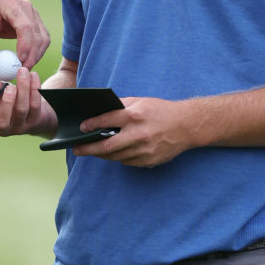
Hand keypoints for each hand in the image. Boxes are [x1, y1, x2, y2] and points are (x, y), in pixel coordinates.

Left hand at [0, 0, 49, 68]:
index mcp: (11, 4)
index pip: (25, 26)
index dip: (25, 44)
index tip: (19, 60)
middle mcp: (26, 7)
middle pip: (36, 34)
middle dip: (32, 54)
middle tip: (22, 70)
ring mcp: (33, 13)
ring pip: (43, 37)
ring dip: (37, 54)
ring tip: (24, 68)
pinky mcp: (35, 21)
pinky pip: (42, 38)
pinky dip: (38, 51)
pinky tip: (28, 61)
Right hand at [0, 68, 56, 136]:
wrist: (28, 113)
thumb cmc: (4, 101)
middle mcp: (2, 129)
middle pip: (2, 121)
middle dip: (6, 102)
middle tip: (10, 86)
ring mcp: (19, 127)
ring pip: (21, 110)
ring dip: (23, 88)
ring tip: (23, 71)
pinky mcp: (34, 122)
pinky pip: (35, 104)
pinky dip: (34, 88)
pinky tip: (33, 75)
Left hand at [71, 97, 199, 166]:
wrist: (187, 125)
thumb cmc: (161, 111)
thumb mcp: (140, 102)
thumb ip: (120, 107)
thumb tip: (99, 113)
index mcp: (135, 116)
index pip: (106, 121)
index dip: (91, 125)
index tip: (82, 128)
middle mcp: (138, 134)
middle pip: (106, 146)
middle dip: (88, 149)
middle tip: (77, 149)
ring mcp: (144, 150)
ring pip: (115, 157)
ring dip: (102, 154)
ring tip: (93, 151)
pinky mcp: (149, 161)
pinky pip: (127, 162)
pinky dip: (119, 157)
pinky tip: (115, 152)